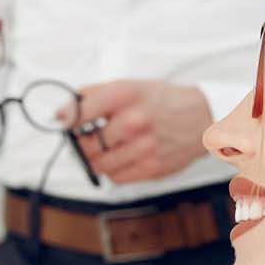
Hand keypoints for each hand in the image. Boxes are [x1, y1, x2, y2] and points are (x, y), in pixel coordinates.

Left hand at [71, 80, 212, 183]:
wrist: (202, 118)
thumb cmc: (162, 102)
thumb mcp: (130, 86)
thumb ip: (95, 95)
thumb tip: (63, 111)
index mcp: (126, 95)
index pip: (80, 111)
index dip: (65, 120)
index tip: (62, 122)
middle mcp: (134, 121)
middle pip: (86, 144)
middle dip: (80, 144)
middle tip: (83, 140)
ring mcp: (144, 147)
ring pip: (98, 165)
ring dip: (94, 160)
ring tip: (103, 150)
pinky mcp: (151, 168)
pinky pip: (116, 178)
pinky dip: (112, 171)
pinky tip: (121, 159)